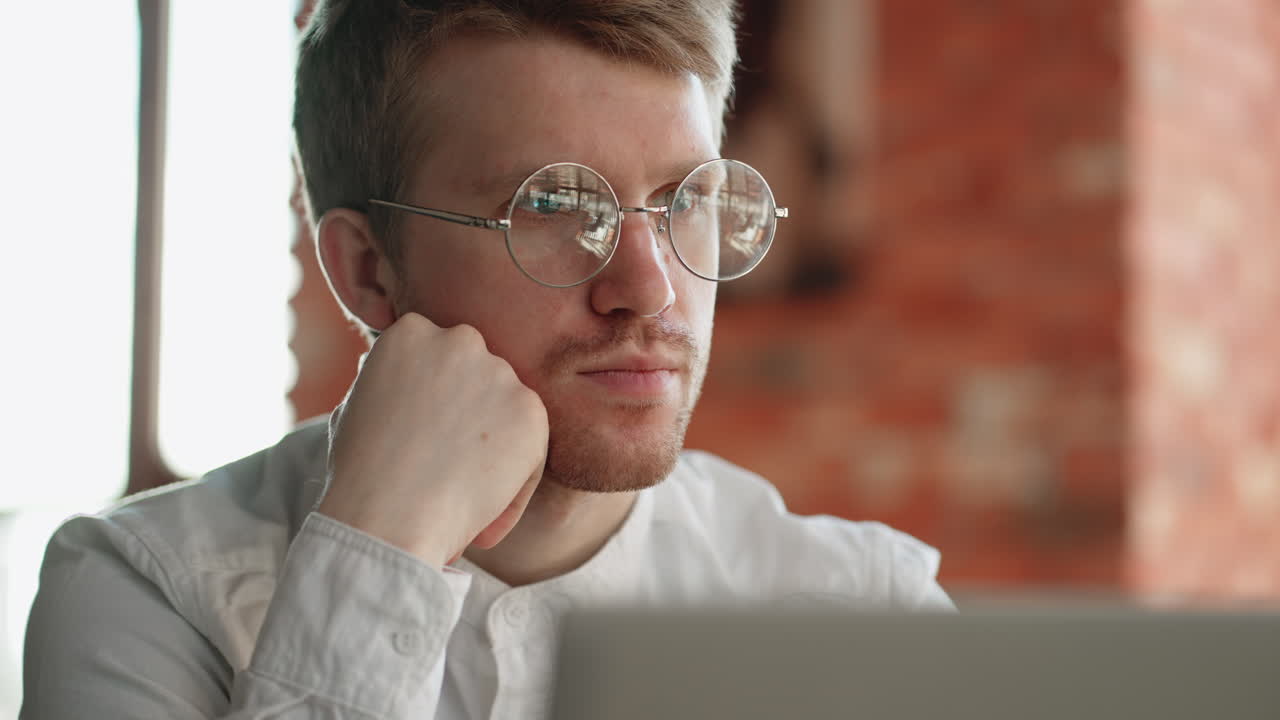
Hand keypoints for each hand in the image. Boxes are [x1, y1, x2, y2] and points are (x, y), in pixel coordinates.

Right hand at [317, 313, 547, 568]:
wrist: (388, 515)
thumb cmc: (360, 474)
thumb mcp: (356, 408)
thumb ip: (392, 386)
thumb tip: (407, 388)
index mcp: (411, 332)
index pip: (439, 358)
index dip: (437, 400)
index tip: (426, 438)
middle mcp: (459, 340)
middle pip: (477, 378)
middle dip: (471, 415)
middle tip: (451, 464)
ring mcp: (499, 372)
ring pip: (507, 413)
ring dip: (495, 449)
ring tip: (463, 496)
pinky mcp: (530, 410)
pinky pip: (531, 449)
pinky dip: (515, 483)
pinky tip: (484, 514)